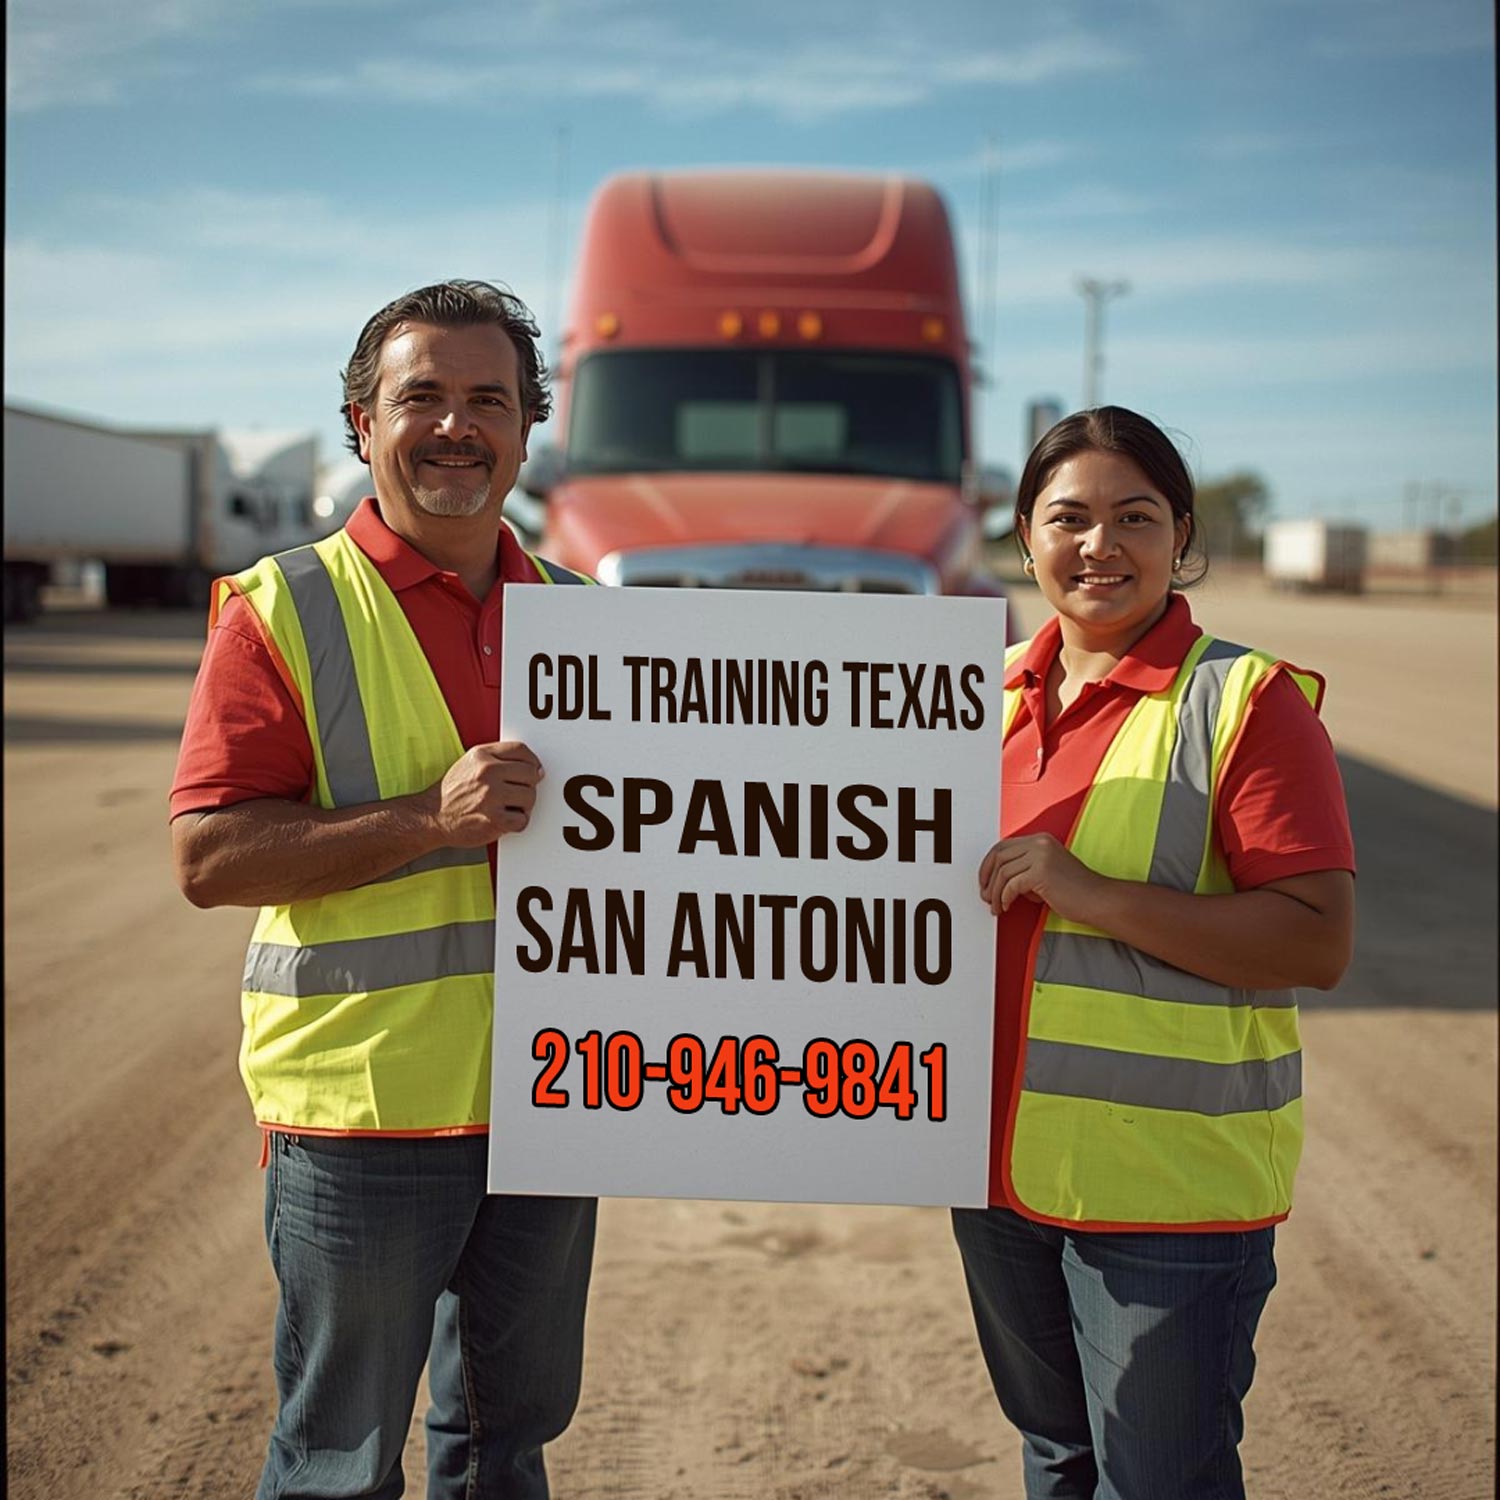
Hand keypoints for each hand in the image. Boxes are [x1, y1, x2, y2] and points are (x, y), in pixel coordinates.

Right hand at [431, 742, 543, 845]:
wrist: (433, 816)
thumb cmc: (453, 791)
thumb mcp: (470, 762)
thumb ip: (499, 758)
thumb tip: (536, 768)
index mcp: (481, 756)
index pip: (521, 749)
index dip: (532, 761)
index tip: (534, 770)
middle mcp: (486, 773)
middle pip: (530, 773)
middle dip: (528, 785)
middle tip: (517, 793)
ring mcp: (490, 796)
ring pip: (530, 796)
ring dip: (524, 805)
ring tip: (508, 806)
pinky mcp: (494, 820)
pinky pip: (522, 820)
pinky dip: (517, 823)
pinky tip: (505, 819)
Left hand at [978, 834, 1102, 921]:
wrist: (1098, 900)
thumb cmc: (1075, 891)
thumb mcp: (1046, 871)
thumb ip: (1024, 869)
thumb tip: (996, 881)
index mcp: (1040, 840)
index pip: (1003, 846)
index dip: (988, 864)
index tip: (984, 881)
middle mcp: (1040, 843)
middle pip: (999, 856)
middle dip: (987, 878)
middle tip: (985, 896)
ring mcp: (1041, 856)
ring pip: (1003, 872)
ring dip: (995, 893)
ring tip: (996, 906)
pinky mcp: (1042, 872)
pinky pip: (1011, 885)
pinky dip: (1005, 898)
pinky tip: (1007, 907)